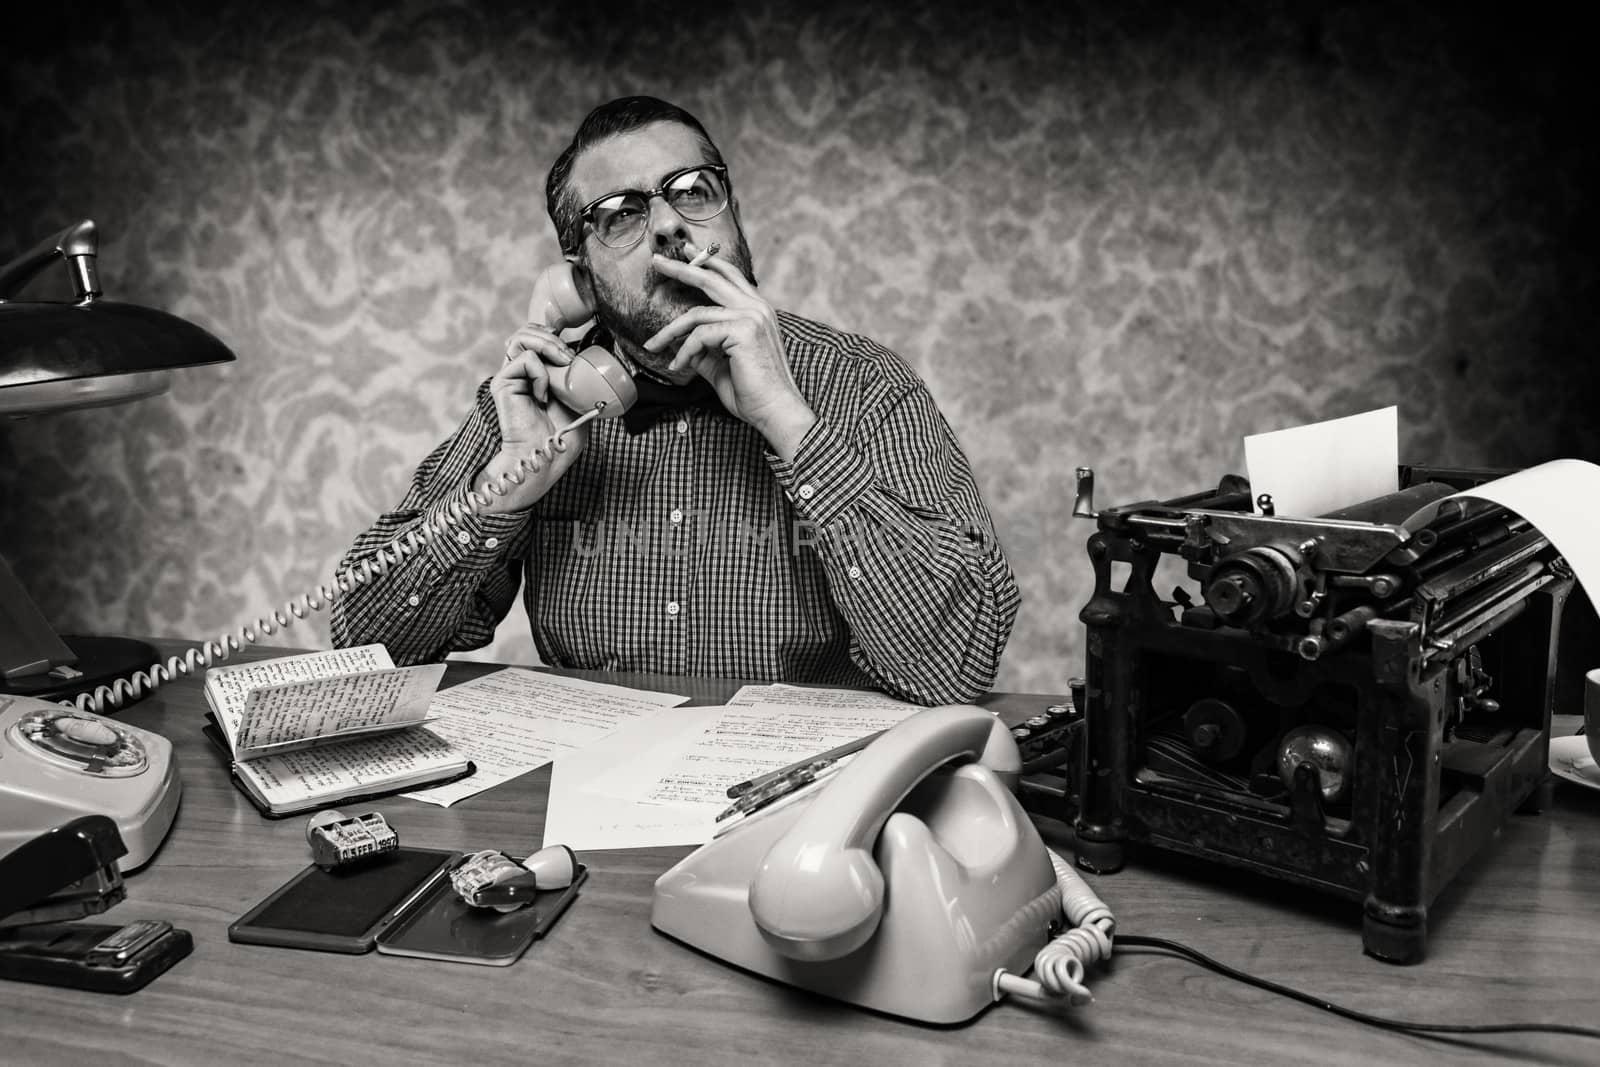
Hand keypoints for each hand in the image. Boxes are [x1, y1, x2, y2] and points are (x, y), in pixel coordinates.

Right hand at [478, 337, 588, 513]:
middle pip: (528, 330)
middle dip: (553, 336)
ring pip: (522, 337)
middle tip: (570, 358)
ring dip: (549, 345)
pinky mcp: (502, 382)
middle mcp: (520, 369)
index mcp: (536, 369)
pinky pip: (525, 359)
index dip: (554, 330)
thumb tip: (596, 348)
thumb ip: (580, 372)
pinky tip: (543, 396)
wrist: (547, 455)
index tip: (574, 343)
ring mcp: (510, 375)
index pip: (539, 334)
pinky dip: (541, 373)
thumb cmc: (563, 432)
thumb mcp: (581, 395)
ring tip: (563, 365)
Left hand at [644, 253, 816, 458]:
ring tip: (652, 346)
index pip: (729, 277)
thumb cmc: (753, 394)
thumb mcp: (721, 366)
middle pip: (712, 279)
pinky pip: (699, 335)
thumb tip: (681, 344)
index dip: (707, 263)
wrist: (775, 411)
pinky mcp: (743, 330)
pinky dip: (684, 352)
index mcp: (758, 311)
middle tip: (656, 262)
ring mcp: (752, 317)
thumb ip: (704, 350)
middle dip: (680, 269)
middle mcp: (757, 308)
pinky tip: (678, 366)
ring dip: (669, 332)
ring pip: (696, 314)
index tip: (686, 254)